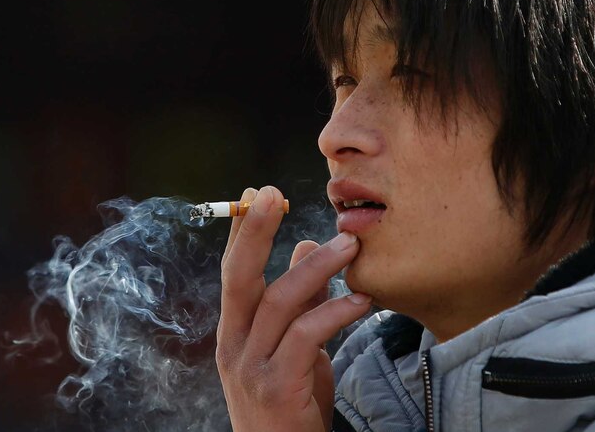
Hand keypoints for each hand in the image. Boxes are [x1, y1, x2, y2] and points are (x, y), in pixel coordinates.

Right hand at [216, 185, 371, 431]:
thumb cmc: (291, 402)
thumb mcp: (293, 347)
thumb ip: (299, 300)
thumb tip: (309, 244)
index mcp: (234, 331)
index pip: (233, 271)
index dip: (243, 231)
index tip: (256, 192)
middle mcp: (233, 345)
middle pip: (239, 278)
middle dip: (255, 232)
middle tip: (275, 194)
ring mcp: (250, 368)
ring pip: (279, 302)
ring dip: (316, 268)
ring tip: (350, 245)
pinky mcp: (277, 387)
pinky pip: (305, 337)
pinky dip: (334, 312)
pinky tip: (361, 301)